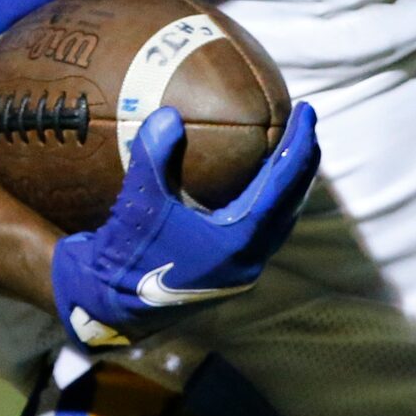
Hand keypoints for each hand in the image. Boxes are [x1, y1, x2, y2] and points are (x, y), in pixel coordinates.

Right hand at [51, 102, 318, 345]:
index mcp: (239, 244)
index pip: (282, 187)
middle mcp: (248, 259)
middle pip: (290, 203)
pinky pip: (260, 229)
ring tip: (288, 151)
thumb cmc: (126, 254)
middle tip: (305, 123)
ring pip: (278, 220)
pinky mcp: (225, 271)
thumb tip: (169, 115)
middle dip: (301, 163)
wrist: (108, 303)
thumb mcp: (139, 201)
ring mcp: (238, 269)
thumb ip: (154, 154)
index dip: (298, 146)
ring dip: (287, 185)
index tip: (306, 111)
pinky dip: (265, 201)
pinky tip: (253, 184)